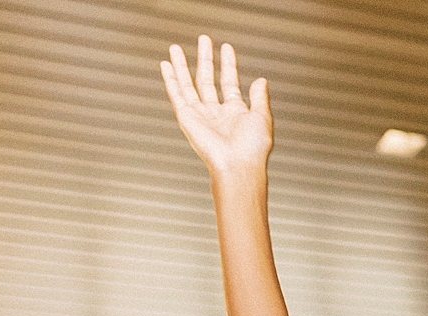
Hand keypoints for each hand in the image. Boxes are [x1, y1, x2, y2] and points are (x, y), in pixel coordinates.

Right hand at [161, 36, 272, 177]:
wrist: (237, 165)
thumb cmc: (252, 148)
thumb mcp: (262, 117)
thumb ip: (260, 97)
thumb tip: (262, 80)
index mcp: (235, 112)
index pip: (229, 82)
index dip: (228, 64)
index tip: (226, 47)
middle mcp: (216, 113)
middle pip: (208, 79)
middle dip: (206, 59)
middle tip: (204, 39)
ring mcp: (200, 115)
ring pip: (189, 84)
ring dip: (183, 65)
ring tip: (177, 47)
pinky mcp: (186, 118)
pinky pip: (176, 94)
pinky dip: (171, 79)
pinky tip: (166, 65)